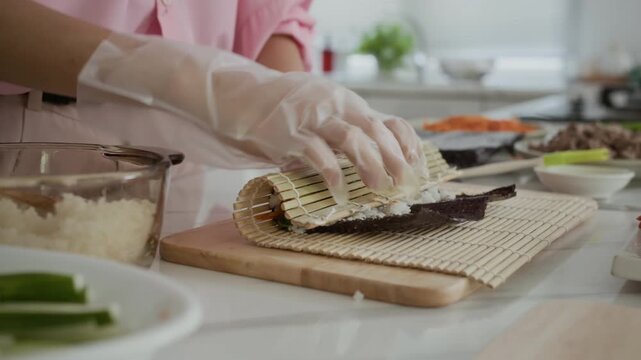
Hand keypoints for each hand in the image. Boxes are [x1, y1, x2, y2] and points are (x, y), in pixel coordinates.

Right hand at [78, 34, 426, 202]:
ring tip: (380, 188)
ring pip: (352, 139)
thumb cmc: (283, 110)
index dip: (406, 144)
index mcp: (347, 102)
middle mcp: (335, 106)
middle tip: (403, 184)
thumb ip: (342, 130)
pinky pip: (317, 155)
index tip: (417, 166)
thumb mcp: (319, 111)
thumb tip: (371, 161)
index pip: (388, 120)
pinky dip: (332, 175)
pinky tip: (340, 193)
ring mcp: (312, 118)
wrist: (240, 96)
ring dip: (370, 165)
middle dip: (394, 159)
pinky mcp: (289, 134)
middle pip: (375, 130)